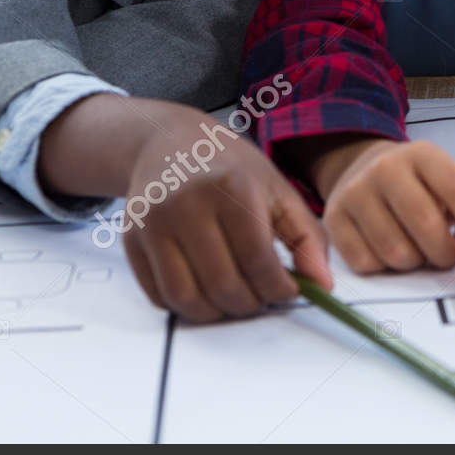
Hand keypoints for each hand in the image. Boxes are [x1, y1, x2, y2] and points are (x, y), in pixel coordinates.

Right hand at [40, 96, 330, 321]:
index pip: (258, 259)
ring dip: (216, 313)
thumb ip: (307, 237)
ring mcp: (153, 224)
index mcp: (232, 187)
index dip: (279, 288)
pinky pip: (159, 296)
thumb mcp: (277, 188)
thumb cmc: (228, 166)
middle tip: (261, 297)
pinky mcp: (131, 240)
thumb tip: (323, 285)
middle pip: (223, 285)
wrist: (166, 141)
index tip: (288, 292)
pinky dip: (185, 306)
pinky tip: (204, 290)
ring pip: (186, 298)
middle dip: (250, 304)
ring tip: (235, 298)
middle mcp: (187, 204)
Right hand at [314, 137, 454, 274]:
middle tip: (448, 256)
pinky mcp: (334, 219)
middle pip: (426, 225)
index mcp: (423, 155)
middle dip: (445, 253)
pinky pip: (367, 263)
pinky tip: (388, 249)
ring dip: (415, 262)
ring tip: (416, 248)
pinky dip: (384, 267)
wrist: (360, 168)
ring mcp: (355, 193)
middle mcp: (385, 168)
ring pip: (396, 252)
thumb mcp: (448, 182)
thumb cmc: (418, 184)